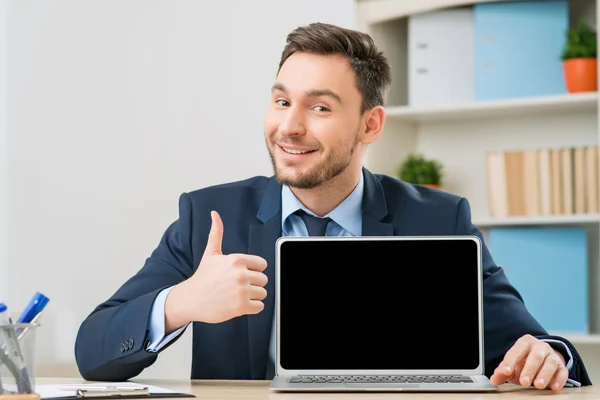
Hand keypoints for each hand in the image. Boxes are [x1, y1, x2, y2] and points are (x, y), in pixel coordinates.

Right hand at [165, 210, 267, 328]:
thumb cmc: (202, 277)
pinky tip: (239, 304)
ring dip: (253, 296)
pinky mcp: (241, 307)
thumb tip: (214, 214)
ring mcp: (242, 291)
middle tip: (238, 286)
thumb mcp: (211, 253)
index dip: (253, 270)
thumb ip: (217, 233)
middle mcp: (241, 274)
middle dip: (253, 284)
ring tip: (237, 295)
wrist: (191, 299)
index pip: (262, 264)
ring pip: (263, 293)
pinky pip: (260, 306)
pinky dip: (252, 307)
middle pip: (264, 280)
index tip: (242, 274)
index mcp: (237, 260)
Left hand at [490, 334, 567, 390]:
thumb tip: (494, 380)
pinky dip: (559, 380)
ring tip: (538, 385)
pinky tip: (553, 387)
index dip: (510, 362)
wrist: (542, 359)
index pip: (516, 351)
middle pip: (535, 356)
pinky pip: (562, 372)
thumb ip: (503, 372)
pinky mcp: (562, 366)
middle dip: (529, 370)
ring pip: (550, 363)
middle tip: (523, 382)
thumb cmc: (524, 362)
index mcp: (525, 343)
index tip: (505, 371)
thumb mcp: (512, 365)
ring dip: (544, 375)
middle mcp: (540, 347)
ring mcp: (552, 355)